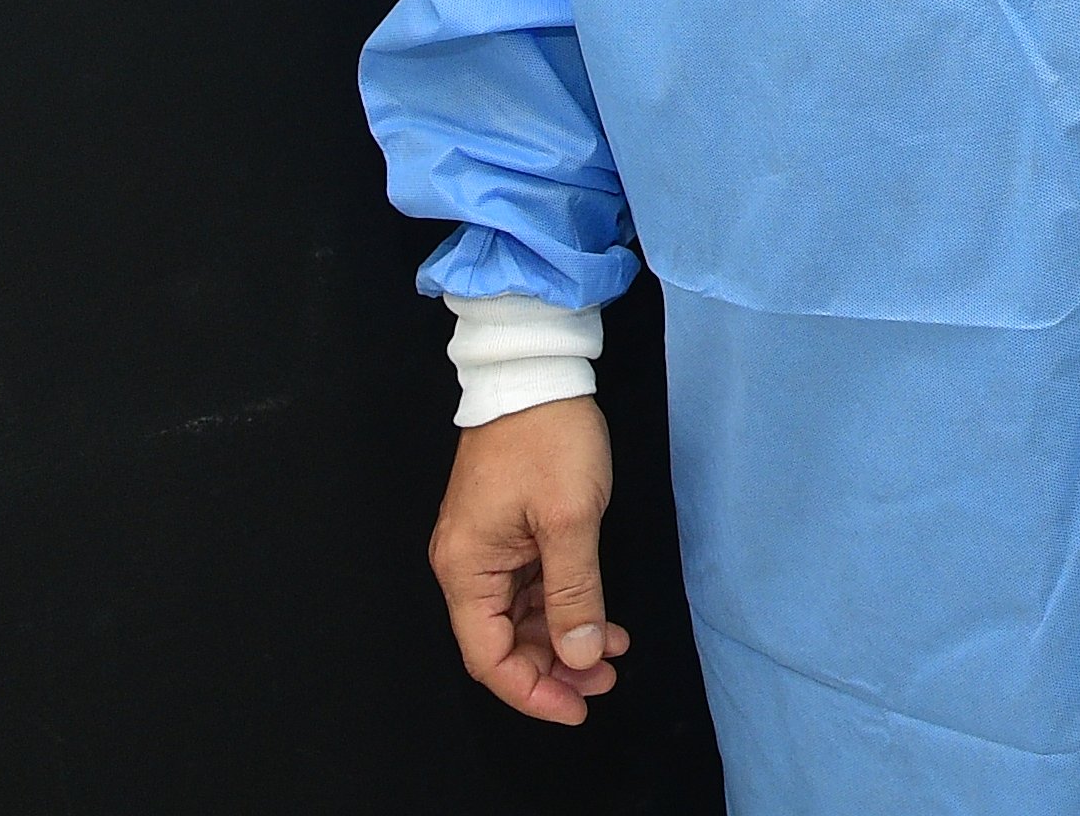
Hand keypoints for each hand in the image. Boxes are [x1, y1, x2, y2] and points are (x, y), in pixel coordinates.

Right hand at [429, 397, 634, 724]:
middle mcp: (466, 566)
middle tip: (606, 680)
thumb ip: (575, 594)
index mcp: (466, 569)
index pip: (489, 658)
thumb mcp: (571, 519)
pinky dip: (563, 609)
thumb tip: (581, 657)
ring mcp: (486, 550)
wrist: (536, 371)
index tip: (578, 707)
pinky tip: (601, 619)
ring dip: (563, 641)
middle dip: (554, 669)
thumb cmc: (549, 437)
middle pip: (501, 644)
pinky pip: (530, 591)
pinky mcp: (507, 534)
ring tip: (613, 653)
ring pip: (519, 621)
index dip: (532, 691)